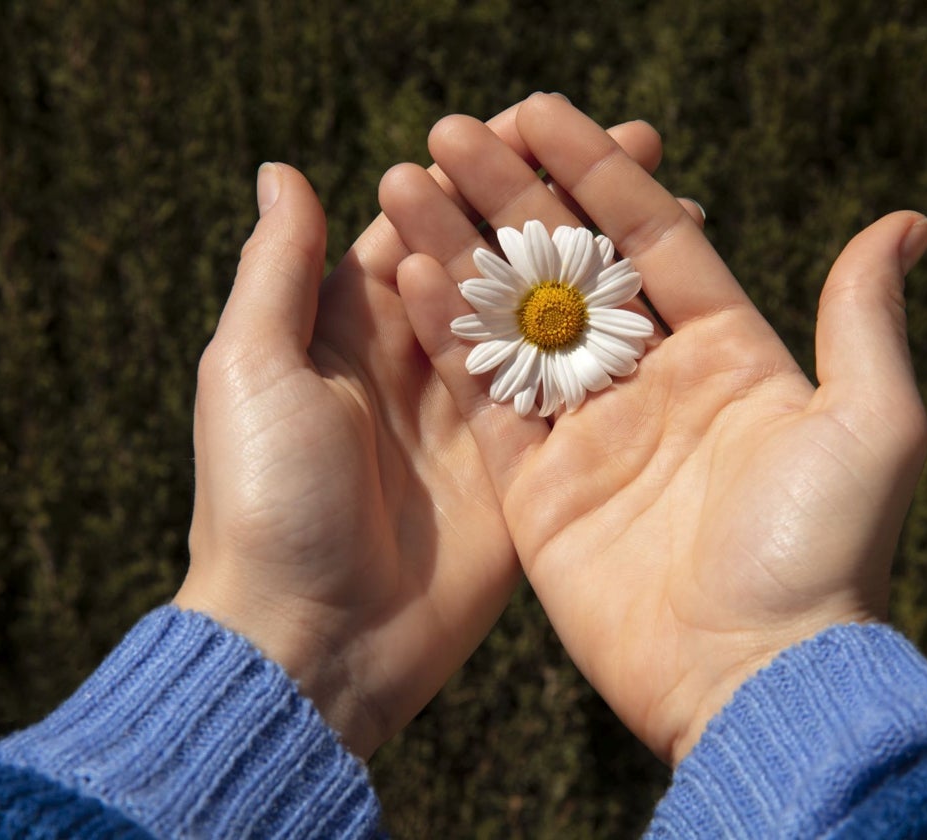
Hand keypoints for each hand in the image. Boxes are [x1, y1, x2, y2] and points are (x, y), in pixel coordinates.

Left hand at [174, 99, 671, 758]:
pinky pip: (572, 396)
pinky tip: (668, 303)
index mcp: (355, 327)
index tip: (544, 120)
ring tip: (673, 202)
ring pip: (547, 318)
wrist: (310, 642)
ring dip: (603, 262)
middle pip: (500, 260)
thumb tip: (286, 168)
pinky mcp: (522, 471)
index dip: (481, 170)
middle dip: (561, 202)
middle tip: (637, 144)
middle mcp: (423, 362)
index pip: (427, 223)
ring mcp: (478, 417)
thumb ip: (278, 271)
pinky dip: (616, 348)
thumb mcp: (253, 370)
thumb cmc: (263, 501)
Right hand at [386, 95, 926, 764]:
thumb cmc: (825, 553)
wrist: (754, 679)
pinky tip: (409, 272)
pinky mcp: (537, 489)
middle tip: (454, 131)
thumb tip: (906, 220)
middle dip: (512, 197)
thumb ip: (862, 318)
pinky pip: (484, 399)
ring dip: (462, 250)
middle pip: (569, 268)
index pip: (650, 237)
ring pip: (513, 322)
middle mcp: (650, 384)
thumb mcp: (871, 425)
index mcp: (726, 355)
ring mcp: (587, 436)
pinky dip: (447, 338)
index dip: (596, 171)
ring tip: (408, 179)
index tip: (539, 112)